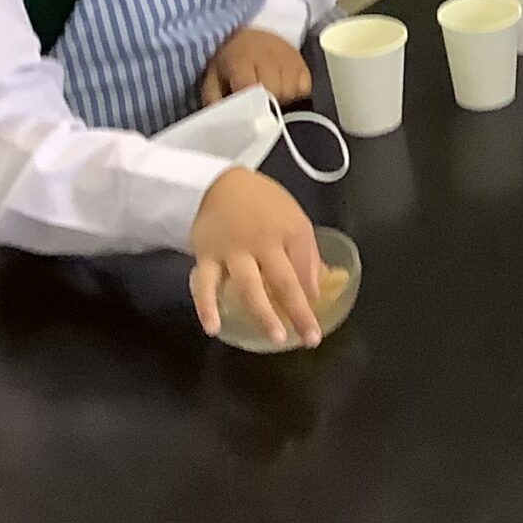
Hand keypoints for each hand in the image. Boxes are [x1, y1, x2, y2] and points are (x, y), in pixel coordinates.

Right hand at [188, 167, 323, 344]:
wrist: (218, 184)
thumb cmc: (262, 204)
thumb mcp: (293, 218)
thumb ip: (306, 253)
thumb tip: (317, 288)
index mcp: (290, 230)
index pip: (307, 265)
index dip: (314, 293)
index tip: (316, 316)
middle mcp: (263, 242)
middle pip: (284, 281)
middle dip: (299, 311)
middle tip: (309, 338)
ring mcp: (233, 251)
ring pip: (249, 286)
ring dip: (263, 314)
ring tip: (276, 337)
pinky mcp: (206, 257)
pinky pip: (205, 285)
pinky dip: (206, 307)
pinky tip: (213, 328)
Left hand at [201, 25, 311, 105]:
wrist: (252, 37)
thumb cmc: (231, 61)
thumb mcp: (214, 78)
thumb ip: (215, 100)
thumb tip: (220, 124)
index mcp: (241, 59)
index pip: (250, 87)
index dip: (249, 105)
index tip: (246, 116)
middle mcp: (269, 56)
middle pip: (275, 92)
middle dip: (267, 104)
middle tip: (258, 108)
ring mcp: (289, 60)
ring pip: (291, 93)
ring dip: (282, 102)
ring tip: (271, 101)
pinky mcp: (303, 65)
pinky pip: (304, 90)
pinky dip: (295, 96)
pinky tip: (284, 94)